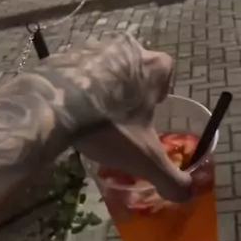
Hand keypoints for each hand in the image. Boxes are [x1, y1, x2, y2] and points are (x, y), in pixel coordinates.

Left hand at [31, 33, 192, 202]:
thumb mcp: (144, 158)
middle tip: (123, 116)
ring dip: (106, 86)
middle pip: (136, 67)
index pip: (166, 70)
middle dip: (133, 89)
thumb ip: (170, 178)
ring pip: (107, 66)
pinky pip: (80, 68)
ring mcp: (94, 46)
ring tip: (96, 116)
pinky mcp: (66, 52)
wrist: (53, 106)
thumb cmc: (109, 125)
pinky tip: (73, 108)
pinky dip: (80, 84)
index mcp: (151, 65)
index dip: (161, 89)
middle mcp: (126, 48)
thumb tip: (187, 195)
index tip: (152, 109)